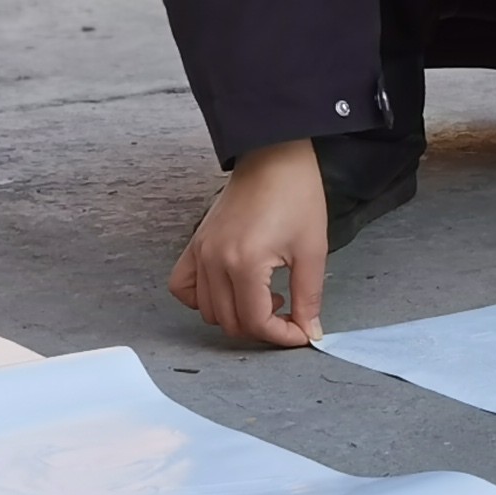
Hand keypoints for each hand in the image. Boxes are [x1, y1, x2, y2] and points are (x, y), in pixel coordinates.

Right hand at [169, 139, 327, 347]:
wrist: (275, 157)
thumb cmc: (295, 195)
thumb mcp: (312, 250)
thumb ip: (308, 296)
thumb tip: (310, 331)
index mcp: (244, 263)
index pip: (254, 322)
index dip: (281, 336)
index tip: (301, 332)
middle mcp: (214, 261)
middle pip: (229, 322)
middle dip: (261, 329)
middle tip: (288, 316)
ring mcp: (200, 252)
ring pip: (207, 311)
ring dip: (236, 316)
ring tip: (265, 297)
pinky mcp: (195, 244)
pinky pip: (183, 286)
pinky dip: (202, 299)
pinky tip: (230, 291)